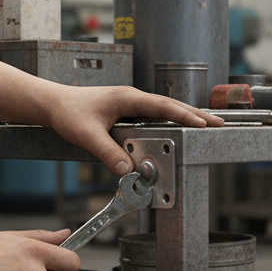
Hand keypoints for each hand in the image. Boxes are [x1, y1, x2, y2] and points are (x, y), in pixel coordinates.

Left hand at [45, 86, 223, 175]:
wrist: (52, 103)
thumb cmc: (68, 113)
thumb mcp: (86, 135)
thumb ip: (108, 153)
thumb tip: (129, 171)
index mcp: (128, 98)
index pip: (164, 107)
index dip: (186, 115)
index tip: (204, 124)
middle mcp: (133, 98)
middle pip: (172, 106)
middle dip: (196, 115)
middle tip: (219, 125)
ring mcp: (132, 104)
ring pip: (165, 110)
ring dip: (186, 117)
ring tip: (207, 126)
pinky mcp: (128, 111)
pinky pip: (156, 116)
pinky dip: (171, 121)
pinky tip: (179, 130)